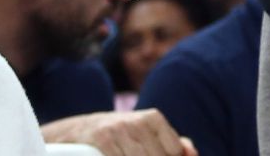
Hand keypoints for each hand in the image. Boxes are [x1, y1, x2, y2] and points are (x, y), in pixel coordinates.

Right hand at [41, 109, 196, 155]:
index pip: (174, 151)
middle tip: (136, 155)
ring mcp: (118, 129)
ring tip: (126, 155)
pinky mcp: (102, 138)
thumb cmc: (120, 136)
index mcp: (153, 118)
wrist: (77, 131)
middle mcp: (137, 121)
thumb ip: (172, 144)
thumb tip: (192, 153)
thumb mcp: (145, 135)